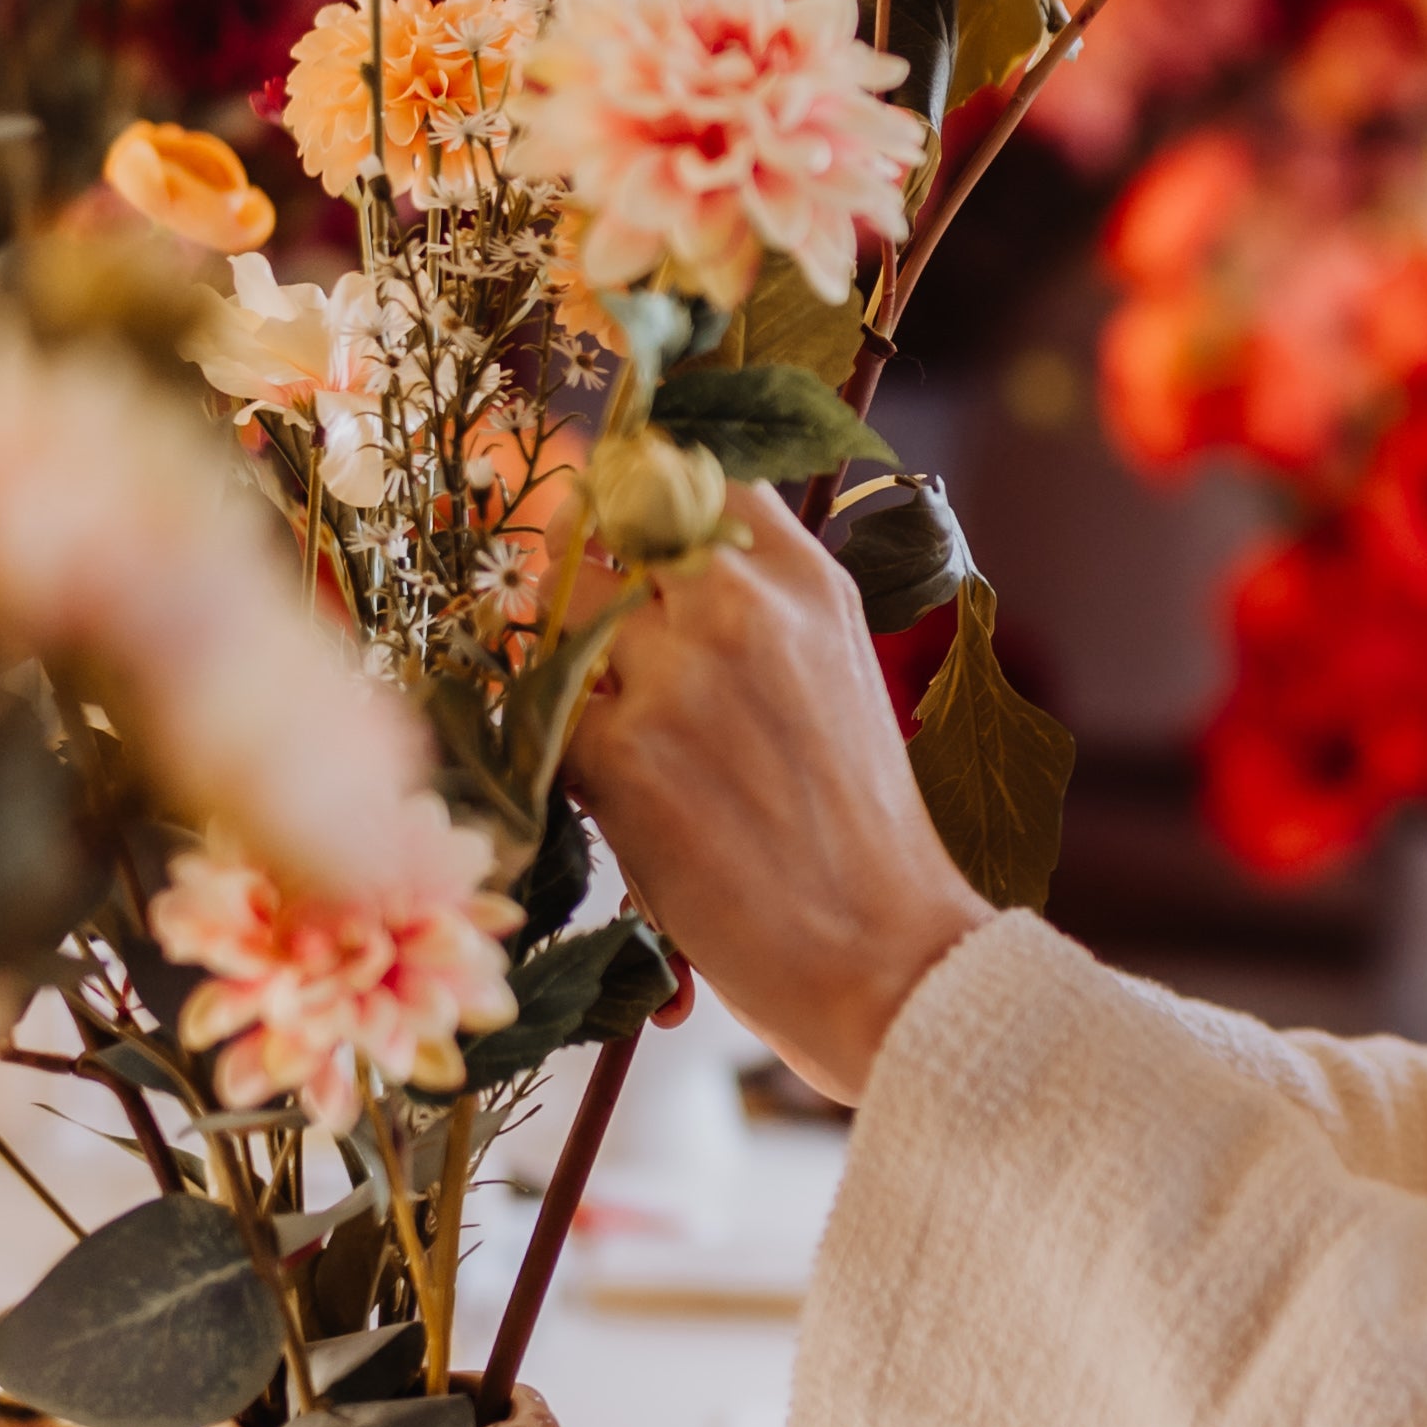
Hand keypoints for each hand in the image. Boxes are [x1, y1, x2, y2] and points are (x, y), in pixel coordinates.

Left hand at [571, 489, 983, 1110]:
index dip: (622, 489)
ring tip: (613, 740)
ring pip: (556, 623)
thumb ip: (759, 606)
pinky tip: (606, 798)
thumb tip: (648, 559)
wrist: (888, 957)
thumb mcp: (835, 678)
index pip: (683, 469)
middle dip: (571, 584)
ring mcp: (678, 674)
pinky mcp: (624, 757)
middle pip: (597, 533)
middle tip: (583, 651)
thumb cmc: (860, 838)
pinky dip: (553, 752)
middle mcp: (742, 604)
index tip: (598, 521)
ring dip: (561, 674)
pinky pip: (539, 716)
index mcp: (805, 579)